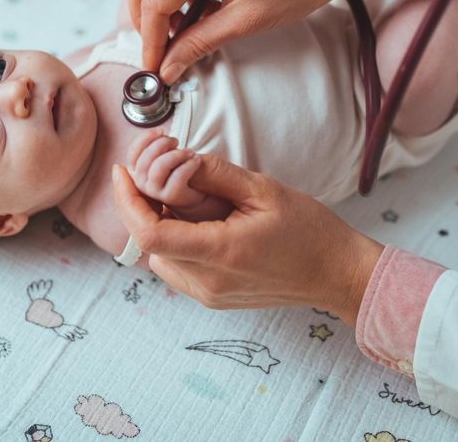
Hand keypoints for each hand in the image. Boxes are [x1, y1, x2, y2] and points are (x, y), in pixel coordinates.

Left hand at [111, 152, 383, 323]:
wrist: (336, 273)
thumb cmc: (308, 229)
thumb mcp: (263, 189)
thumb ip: (215, 173)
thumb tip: (176, 159)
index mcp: (220, 254)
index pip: (149, 232)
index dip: (127, 199)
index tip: (122, 171)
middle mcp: (207, 283)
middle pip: (150, 242)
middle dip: (146, 204)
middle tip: (161, 172)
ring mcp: (208, 295)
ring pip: (160, 254)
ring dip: (161, 221)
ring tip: (188, 195)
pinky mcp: (213, 298)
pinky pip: (177, 266)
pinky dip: (176, 238)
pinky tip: (199, 218)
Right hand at [126, 130, 205, 209]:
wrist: (192, 194)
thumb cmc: (176, 171)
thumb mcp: (163, 156)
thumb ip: (156, 147)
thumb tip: (160, 133)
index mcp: (136, 171)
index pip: (132, 152)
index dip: (145, 138)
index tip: (161, 131)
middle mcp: (141, 183)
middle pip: (147, 157)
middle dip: (163, 143)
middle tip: (176, 141)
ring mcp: (154, 192)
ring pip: (160, 166)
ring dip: (177, 154)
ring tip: (189, 152)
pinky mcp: (170, 197)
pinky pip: (178, 176)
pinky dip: (189, 164)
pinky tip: (196, 160)